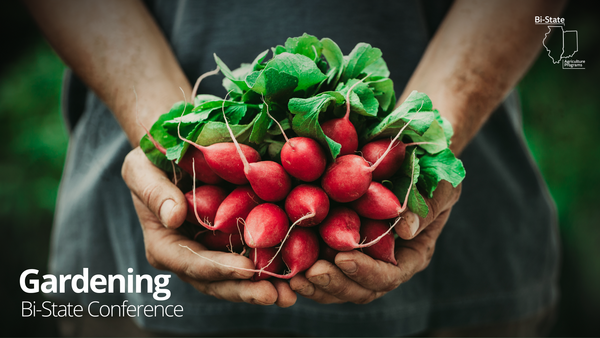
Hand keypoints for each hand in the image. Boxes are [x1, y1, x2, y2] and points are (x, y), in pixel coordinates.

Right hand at [122, 147, 296, 306]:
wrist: (174, 150)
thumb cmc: (152, 158)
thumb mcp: (141, 169)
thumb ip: (154, 193)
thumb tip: (174, 217)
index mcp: (164, 244)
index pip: (191, 263)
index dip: (219, 269)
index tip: (247, 269)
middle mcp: (189, 256)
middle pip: (217, 281)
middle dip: (245, 289)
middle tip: (275, 295)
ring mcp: (213, 252)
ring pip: (237, 278)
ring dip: (264, 287)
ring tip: (290, 295)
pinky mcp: (233, 242)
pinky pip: (253, 258)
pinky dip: (273, 267)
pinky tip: (296, 272)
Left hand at [289, 180, 460, 303]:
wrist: (412, 156)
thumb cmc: (434, 169)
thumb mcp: (440, 183)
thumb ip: (427, 205)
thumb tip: (408, 229)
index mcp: (411, 254)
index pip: (388, 276)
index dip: (366, 272)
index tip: (343, 258)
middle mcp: (384, 262)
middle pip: (359, 289)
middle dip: (334, 284)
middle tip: (310, 273)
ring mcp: (360, 256)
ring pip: (337, 284)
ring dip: (314, 283)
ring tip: (292, 276)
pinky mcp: (337, 243)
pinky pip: (320, 262)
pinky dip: (303, 264)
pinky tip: (283, 259)